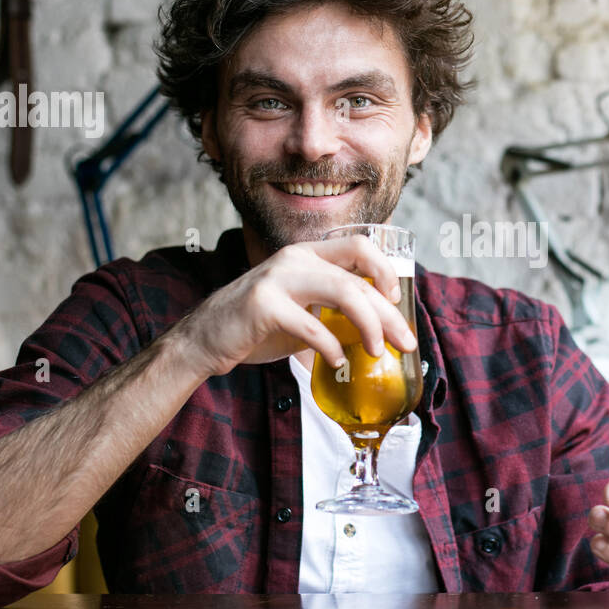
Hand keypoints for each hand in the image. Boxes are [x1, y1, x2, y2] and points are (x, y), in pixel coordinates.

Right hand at [171, 234, 417, 377]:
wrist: (204, 340)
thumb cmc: (257, 327)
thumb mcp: (301, 309)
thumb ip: (333, 308)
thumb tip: (380, 329)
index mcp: (306, 255)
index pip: (359, 246)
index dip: (385, 270)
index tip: (395, 302)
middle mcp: (294, 258)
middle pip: (359, 277)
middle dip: (389, 314)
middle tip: (405, 343)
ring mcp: (278, 278)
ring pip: (344, 292)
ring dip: (369, 325)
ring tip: (375, 351)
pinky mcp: (263, 305)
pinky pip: (311, 325)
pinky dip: (331, 346)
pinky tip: (337, 362)